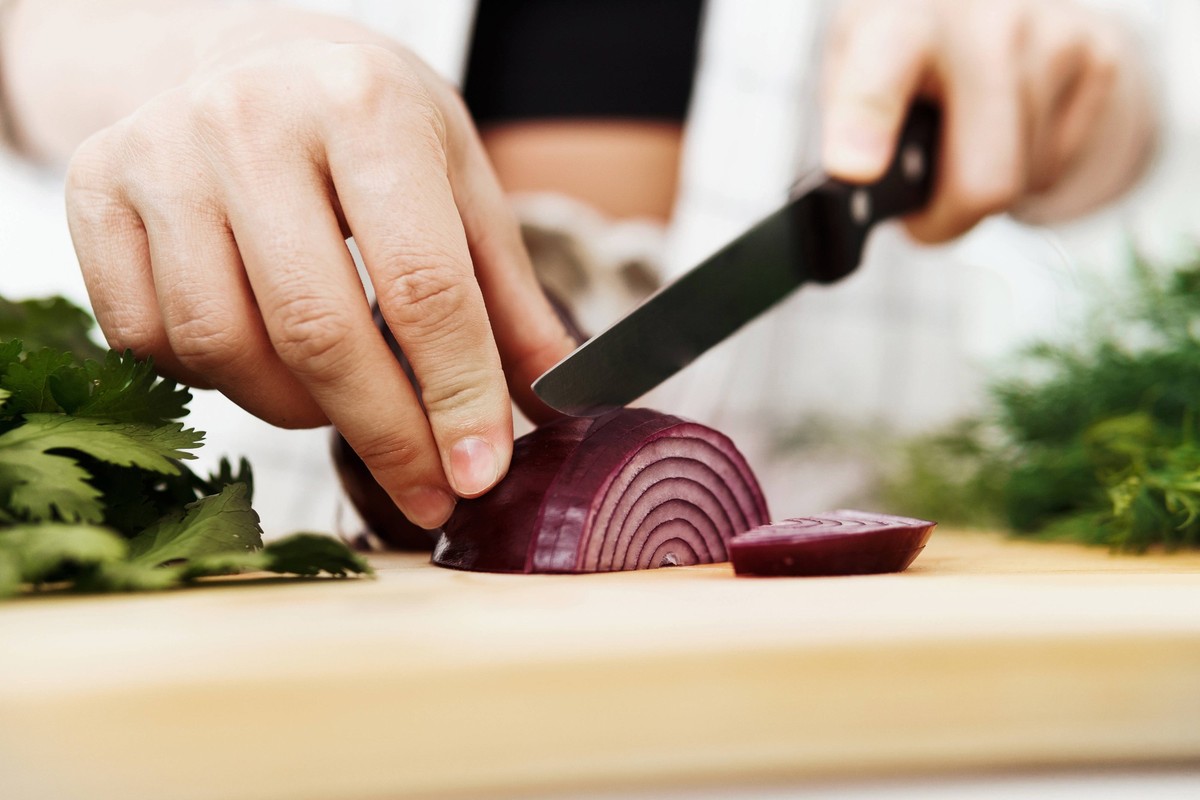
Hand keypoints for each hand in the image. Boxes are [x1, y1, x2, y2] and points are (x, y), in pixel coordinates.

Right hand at [65, 34, 574, 528]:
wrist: (249, 55)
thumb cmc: (371, 127)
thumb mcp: (460, 184)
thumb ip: (508, 300)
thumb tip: (552, 409)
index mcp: (366, 109)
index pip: (422, 284)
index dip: (457, 396)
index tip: (480, 474)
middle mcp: (250, 123)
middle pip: (318, 330)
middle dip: (386, 437)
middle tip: (429, 493)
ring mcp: (159, 157)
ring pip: (223, 347)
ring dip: (297, 410)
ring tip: (342, 399)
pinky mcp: (92, 193)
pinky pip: (149, 339)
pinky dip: (215, 379)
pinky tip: (260, 354)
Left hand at [822, 0, 1155, 240]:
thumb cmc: (908, 44)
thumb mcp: (856, 63)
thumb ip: (848, 124)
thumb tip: (856, 190)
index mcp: (898, 20)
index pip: (878, 78)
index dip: (864, 127)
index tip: (853, 168)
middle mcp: (981, 20)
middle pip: (983, 179)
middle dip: (948, 222)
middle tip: (923, 220)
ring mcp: (1050, 35)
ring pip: (1020, 182)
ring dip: (984, 185)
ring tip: (966, 138)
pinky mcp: (1098, 57)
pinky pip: (1055, 168)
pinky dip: (1026, 168)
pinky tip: (1007, 123)